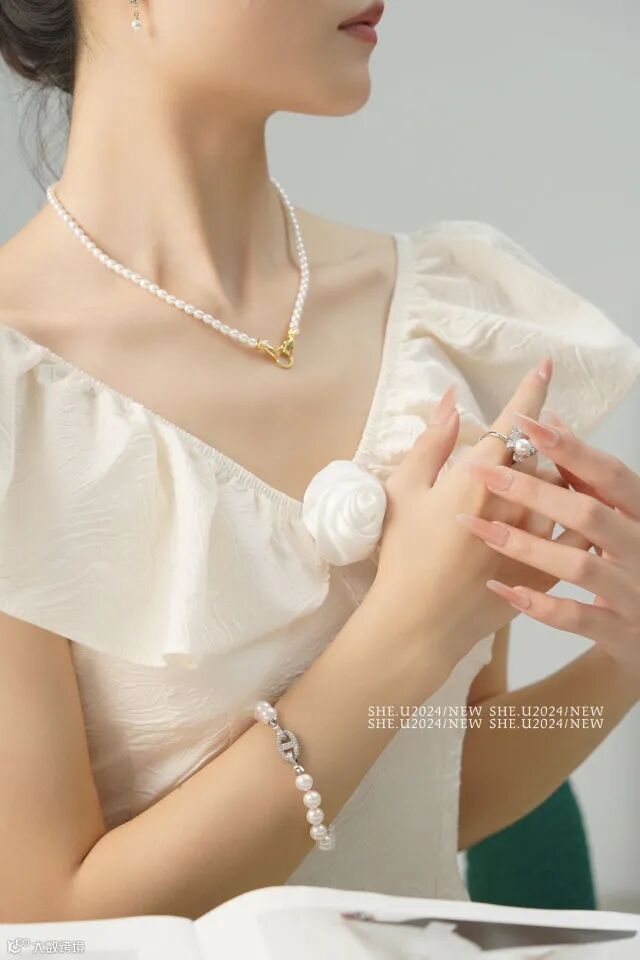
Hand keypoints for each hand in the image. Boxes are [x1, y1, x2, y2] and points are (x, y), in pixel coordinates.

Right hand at [370, 355, 556, 671]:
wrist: (419, 623)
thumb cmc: (404, 555)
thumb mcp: (404, 490)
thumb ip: (431, 442)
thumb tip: (451, 401)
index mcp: (479, 476)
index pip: (515, 421)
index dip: (532, 390)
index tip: (547, 366)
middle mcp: (516, 501)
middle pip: (544, 454)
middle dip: (545, 434)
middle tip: (540, 426)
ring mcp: (535, 537)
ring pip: (562, 491)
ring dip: (561, 473)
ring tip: (551, 469)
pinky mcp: (544, 570)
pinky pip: (576, 537)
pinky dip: (578, 517)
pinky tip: (577, 511)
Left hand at [458, 410, 639, 689]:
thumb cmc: (628, 559)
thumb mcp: (618, 513)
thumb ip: (587, 473)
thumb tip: (550, 418)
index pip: (608, 473)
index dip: (569, 446)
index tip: (525, 422)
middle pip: (590, 513)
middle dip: (534, 491)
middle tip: (485, 474)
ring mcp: (634, 592)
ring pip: (579, 565)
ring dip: (527, 546)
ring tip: (480, 529)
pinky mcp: (620, 631)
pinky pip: (576, 618)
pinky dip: (540, 605)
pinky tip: (503, 589)